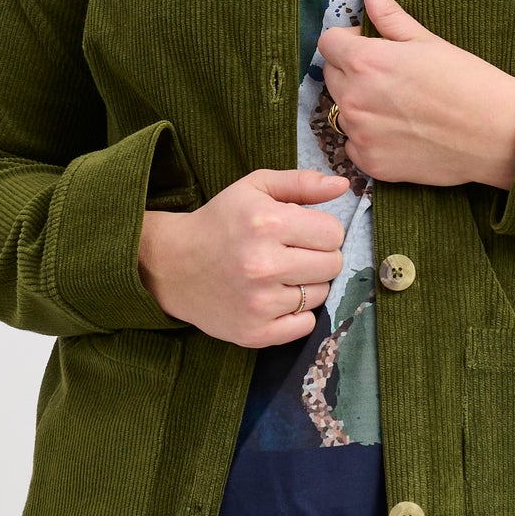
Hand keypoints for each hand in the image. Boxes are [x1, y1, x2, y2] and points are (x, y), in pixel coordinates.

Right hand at [138, 168, 349, 346]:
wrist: (172, 265)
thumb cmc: (220, 222)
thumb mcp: (255, 188)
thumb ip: (302, 183)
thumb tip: (342, 186)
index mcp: (267, 223)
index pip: (333, 233)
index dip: (322, 230)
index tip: (302, 232)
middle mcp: (263, 264)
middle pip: (332, 265)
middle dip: (318, 256)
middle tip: (292, 253)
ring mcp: (259, 303)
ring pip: (321, 295)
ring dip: (307, 284)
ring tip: (279, 274)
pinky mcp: (254, 332)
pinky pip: (305, 325)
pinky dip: (297, 314)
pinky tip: (275, 298)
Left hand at [316, 0, 514, 189]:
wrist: (498, 135)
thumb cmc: (469, 82)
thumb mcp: (428, 41)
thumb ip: (389, 16)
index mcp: (366, 61)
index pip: (328, 43)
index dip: (348, 41)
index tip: (371, 46)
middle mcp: (354, 98)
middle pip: (331, 76)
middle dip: (352, 71)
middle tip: (391, 77)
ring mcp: (360, 134)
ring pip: (342, 111)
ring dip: (360, 106)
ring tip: (400, 107)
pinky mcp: (372, 163)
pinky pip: (354, 145)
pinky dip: (369, 139)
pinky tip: (401, 133)